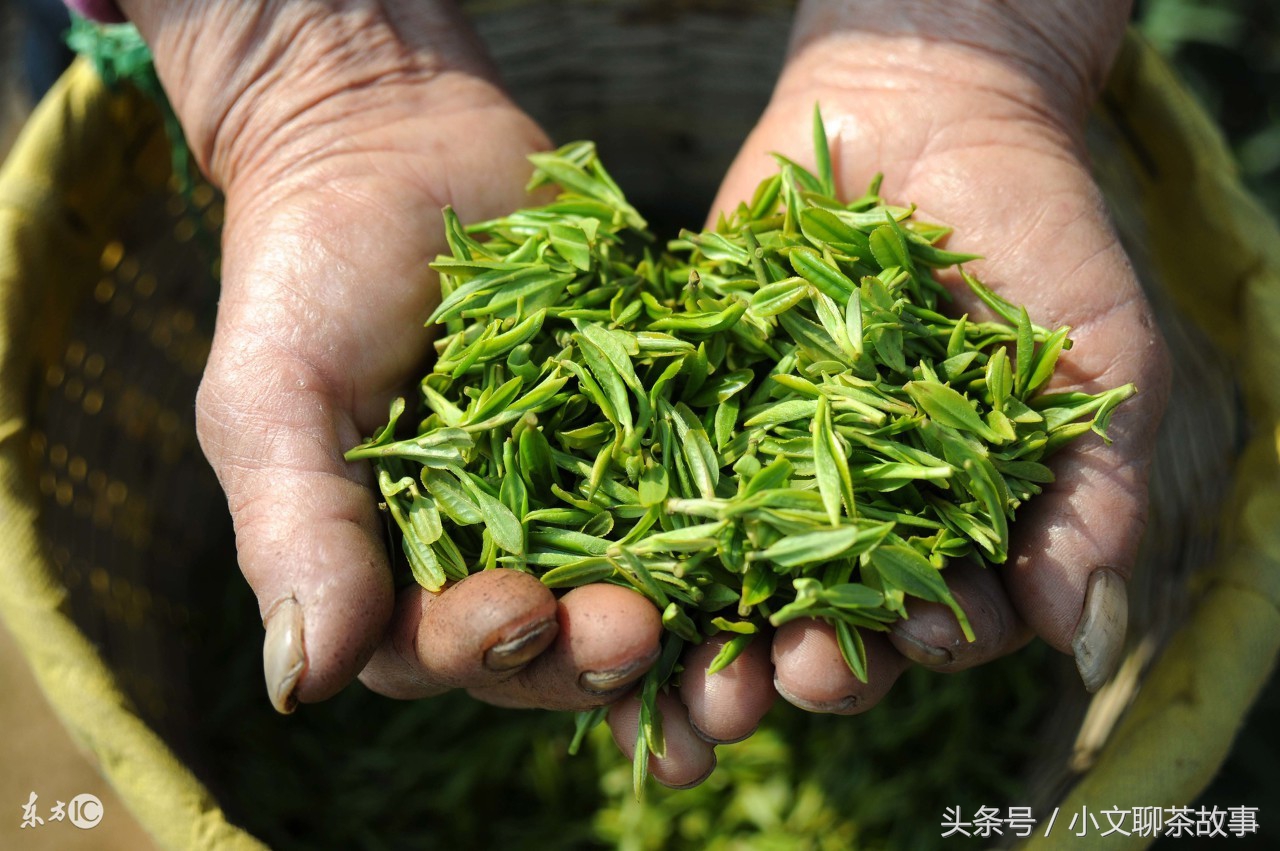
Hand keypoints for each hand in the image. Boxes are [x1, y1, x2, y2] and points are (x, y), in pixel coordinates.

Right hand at [120, 1, 664, 713]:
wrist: (396, 143)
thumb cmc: (311, 273)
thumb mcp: (276, 398)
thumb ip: (295, 532)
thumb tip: (297, 687)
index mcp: (394, 567)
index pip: (438, 650)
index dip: (482, 649)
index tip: (520, 613)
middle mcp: (493, 548)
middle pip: (552, 640)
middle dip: (594, 649)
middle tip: (640, 633)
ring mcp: (578, 491)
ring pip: (636, 584)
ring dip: (682, 618)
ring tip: (730, 631)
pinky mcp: (647, 429)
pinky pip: (696, 484)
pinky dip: (734, 515)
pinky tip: (781, 530)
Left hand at [608, 0, 1170, 785]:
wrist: (925, 111)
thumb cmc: (1038, 234)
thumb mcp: (1098, 360)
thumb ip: (1095, 500)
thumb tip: (1086, 643)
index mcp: (945, 527)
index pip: (929, 624)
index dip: (911, 649)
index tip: (896, 640)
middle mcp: (845, 516)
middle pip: (811, 627)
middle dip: (787, 671)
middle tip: (763, 687)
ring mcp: (758, 467)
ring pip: (719, 585)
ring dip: (691, 644)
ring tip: (671, 673)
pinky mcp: (683, 412)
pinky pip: (643, 484)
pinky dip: (617, 537)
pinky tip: (589, 578)